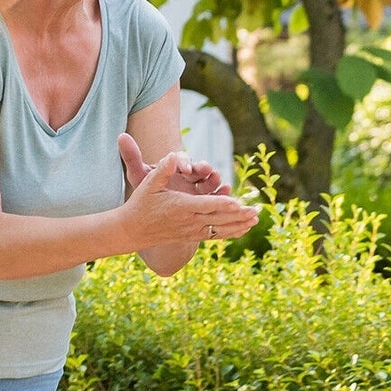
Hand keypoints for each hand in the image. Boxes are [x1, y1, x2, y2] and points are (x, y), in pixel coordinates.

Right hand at [117, 133, 260, 248]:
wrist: (134, 230)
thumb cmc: (142, 203)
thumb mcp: (149, 183)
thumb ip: (163, 169)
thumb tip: (173, 156)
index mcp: (181, 206)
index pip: (206, 206)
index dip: (223, 204)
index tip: (238, 203)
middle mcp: (190, 220)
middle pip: (219, 218)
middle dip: (239, 215)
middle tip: (257, 211)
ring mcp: (193, 230)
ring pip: (221, 228)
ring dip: (240, 224)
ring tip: (256, 220)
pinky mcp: (194, 235)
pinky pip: (216, 235)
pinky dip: (231, 232)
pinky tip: (244, 229)